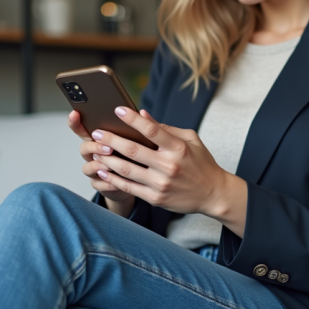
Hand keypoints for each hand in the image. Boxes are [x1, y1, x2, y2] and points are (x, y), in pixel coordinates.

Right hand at [68, 110, 134, 213]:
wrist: (138, 180)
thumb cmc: (136, 155)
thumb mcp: (139, 139)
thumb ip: (139, 126)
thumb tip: (142, 113)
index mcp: (100, 139)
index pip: (83, 128)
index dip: (76, 121)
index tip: (75, 113)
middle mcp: (94, 154)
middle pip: (84, 148)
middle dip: (94, 147)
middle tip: (108, 148)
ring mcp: (95, 169)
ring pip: (87, 167)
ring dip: (98, 166)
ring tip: (112, 166)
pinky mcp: (100, 184)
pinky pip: (98, 184)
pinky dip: (107, 183)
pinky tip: (116, 182)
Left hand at [90, 107, 246, 232]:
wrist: (213, 194)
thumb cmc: (201, 163)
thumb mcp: (190, 140)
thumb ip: (166, 128)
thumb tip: (144, 115)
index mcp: (178, 148)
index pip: (151, 129)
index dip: (132, 119)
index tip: (118, 110)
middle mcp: (169, 165)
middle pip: (133, 150)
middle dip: (111, 139)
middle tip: (97, 132)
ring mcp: (161, 183)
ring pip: (127, 170)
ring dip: (107, 159)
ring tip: (95, 151)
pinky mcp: (156, 198)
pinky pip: (129, 187)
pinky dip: (113, 179)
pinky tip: (103, 171)